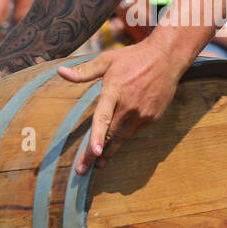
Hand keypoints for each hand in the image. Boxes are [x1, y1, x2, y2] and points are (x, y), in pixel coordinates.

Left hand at [58, 38, 188, 174]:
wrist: (166, 58)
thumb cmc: (133, 58)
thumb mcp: (106, 60)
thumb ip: (83, 71)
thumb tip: (60, 72)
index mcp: (115, 91)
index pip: (104, 117)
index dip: (98, 136)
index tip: (94, 153)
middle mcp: (129, 106)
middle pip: (110, 135)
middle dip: (95, 154)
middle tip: (81, 170)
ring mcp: (143, 114)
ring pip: (122, 138)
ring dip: (109, 152)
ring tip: (98, 164)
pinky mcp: (152, 118)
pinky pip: (134, 132)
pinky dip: (124, 138)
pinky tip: (116, 144)